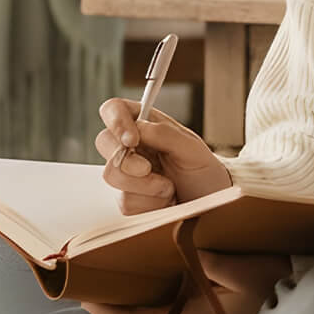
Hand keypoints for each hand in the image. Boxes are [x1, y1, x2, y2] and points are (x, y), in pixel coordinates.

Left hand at [81, 250, 292, 313]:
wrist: (300, 293)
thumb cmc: (276, 287)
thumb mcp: (248, 275)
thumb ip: (218, 264)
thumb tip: (193, 248)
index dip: (103, 307)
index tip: (79, 288)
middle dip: (111, 292)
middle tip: (85, 265)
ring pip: (146, 305)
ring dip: (128, 284)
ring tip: (104, 258)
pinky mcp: (197, 307)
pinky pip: (162, 297)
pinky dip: (147, 279)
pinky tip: (137, 255)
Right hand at [96, 97, 231, 214]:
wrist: (209, 203)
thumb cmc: (202, 171)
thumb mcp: (192, 149)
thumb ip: (165, 134)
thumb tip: (140, 127)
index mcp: (145, 124)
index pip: (114, 109)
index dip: (116, 121)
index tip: (133, 140)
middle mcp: (131, 146)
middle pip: (104, 142)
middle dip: (128, 160)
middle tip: (149, 169)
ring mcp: (126, 173)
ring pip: (112, 175)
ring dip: (145, 186)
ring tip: (169, 187)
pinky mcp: (128, 198)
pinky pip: (125, 202)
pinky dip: (149, 204)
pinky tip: (164, 201)